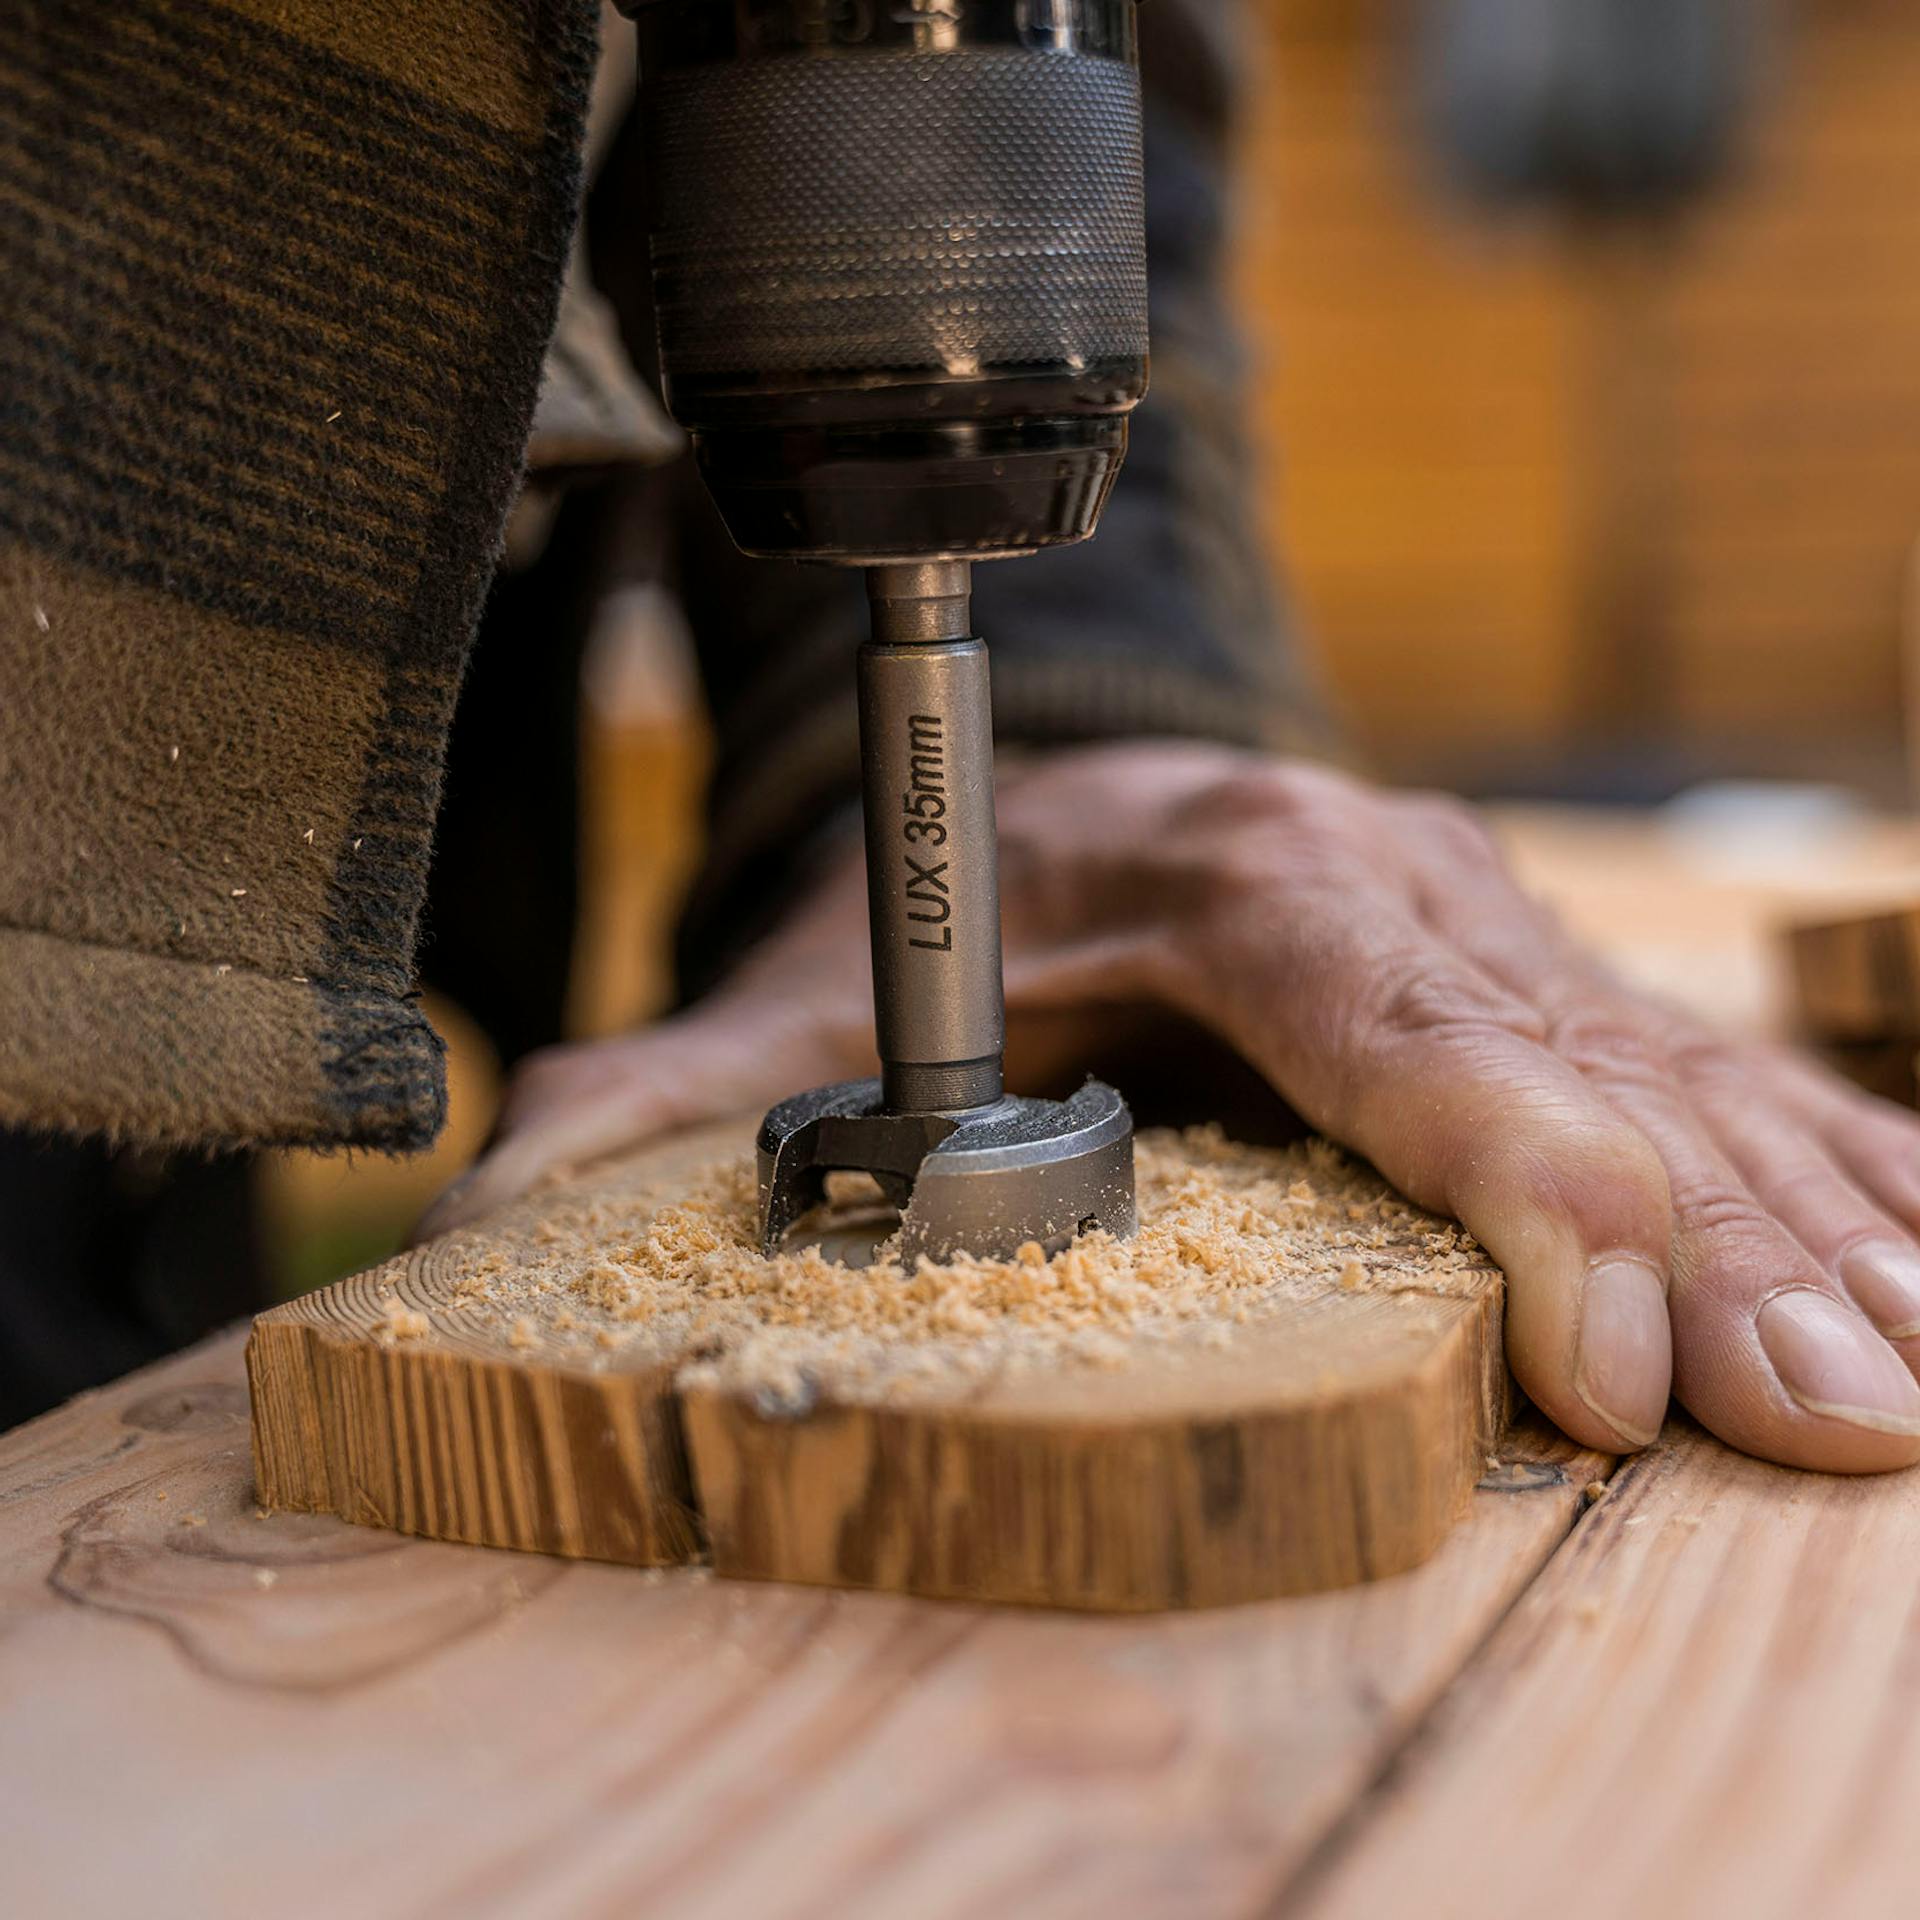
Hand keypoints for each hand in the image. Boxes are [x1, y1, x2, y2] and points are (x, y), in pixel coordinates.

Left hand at [426, 742, 1919, 1471]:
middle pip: (1568, 1068)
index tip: (1603, 1343)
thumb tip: (501, 1191)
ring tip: (1889, 1378)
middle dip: (1701, 1247)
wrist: (1081, 774)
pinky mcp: (1538, 987)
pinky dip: (1810, 1171)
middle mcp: (1394, 894)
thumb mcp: (824, 975)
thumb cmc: (969, 893)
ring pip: (1668, 1082)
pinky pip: (1702, 1075)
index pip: (1390, 1020)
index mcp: (1232, 878)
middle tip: (1819, 1406)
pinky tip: (1899, 1267)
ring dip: (1792, 1231)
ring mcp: (1488, 934)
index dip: (1505, 1171)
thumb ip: (686, 1084)